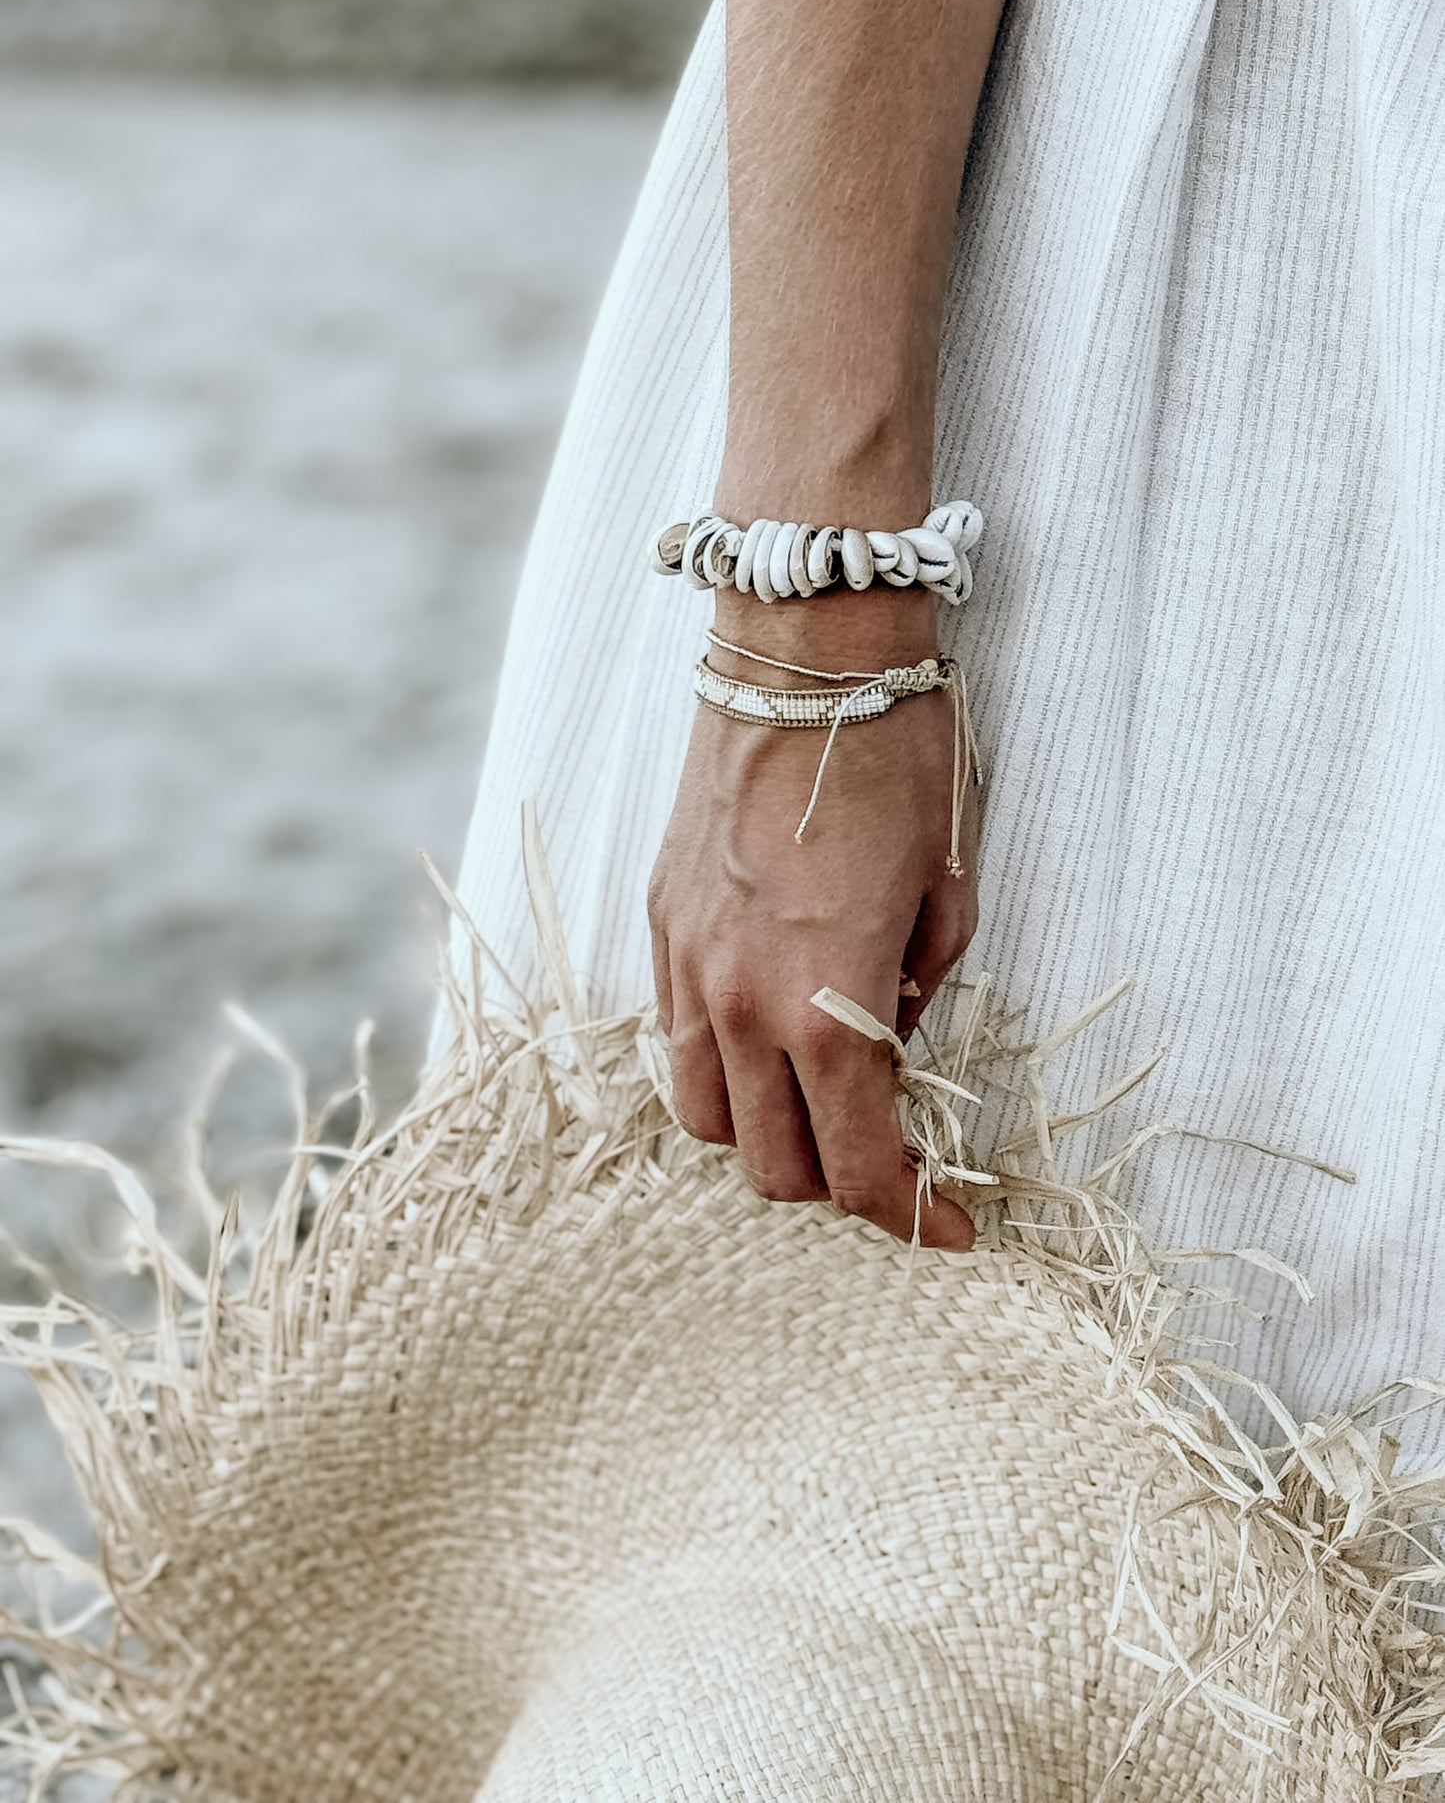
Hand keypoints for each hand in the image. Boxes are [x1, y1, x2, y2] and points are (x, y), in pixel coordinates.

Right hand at [647, 585, 980, 1249]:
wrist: (801, 659)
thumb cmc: (897, 763)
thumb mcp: (948, 892)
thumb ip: (919, 992)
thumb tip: (891, 1038)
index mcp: (827, 1005)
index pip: (859, 1163)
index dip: (911, 1217)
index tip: (951, 1231)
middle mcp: (738, 1004)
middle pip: (770, 1165)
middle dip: (836, 1183)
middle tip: (886, 1151)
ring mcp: (687, 966)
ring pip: (703, 1117)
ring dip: (764, 1134)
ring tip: (815, 1100)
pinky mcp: (661, 926)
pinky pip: (672, 1039)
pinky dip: (718, 1067)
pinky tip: (763, 1036)